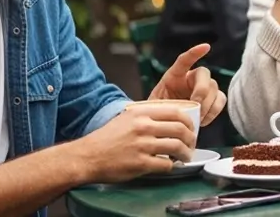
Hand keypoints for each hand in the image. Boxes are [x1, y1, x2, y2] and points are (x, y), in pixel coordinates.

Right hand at [75, 102, 196, 182]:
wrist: (87, 156)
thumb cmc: (106, 138)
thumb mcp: (126, 118)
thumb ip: (146, 116)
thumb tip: (168, 118)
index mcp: (141, 114)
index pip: (176, 112)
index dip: (189, 121)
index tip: (191, 128)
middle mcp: (143, 127)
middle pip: (180, 129)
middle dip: (191, 138)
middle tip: (192, 144)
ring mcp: (142, 146)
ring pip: (176, 146)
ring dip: (186, 153)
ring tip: (186, 156)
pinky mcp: (140, 164)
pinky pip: (165, 164)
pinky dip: (172, 166)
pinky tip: (170, 166)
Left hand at [149, 43, 225, 126]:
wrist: (165, 124)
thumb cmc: (159, 114)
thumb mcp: (155, 108)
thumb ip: (166, 106)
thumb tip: (178, 110)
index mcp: (174, 76)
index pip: (184, 60)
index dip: (195, 53)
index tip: (206, 47)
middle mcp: (191, 78)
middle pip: (204, 74)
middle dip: (202, 89)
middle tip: (196, 105)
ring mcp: (203, 88)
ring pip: (214, 88)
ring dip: (208, 104)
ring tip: (198, 118)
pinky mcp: (212, 99)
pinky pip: (220, 100)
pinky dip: (213, 111)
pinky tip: (203, 121)